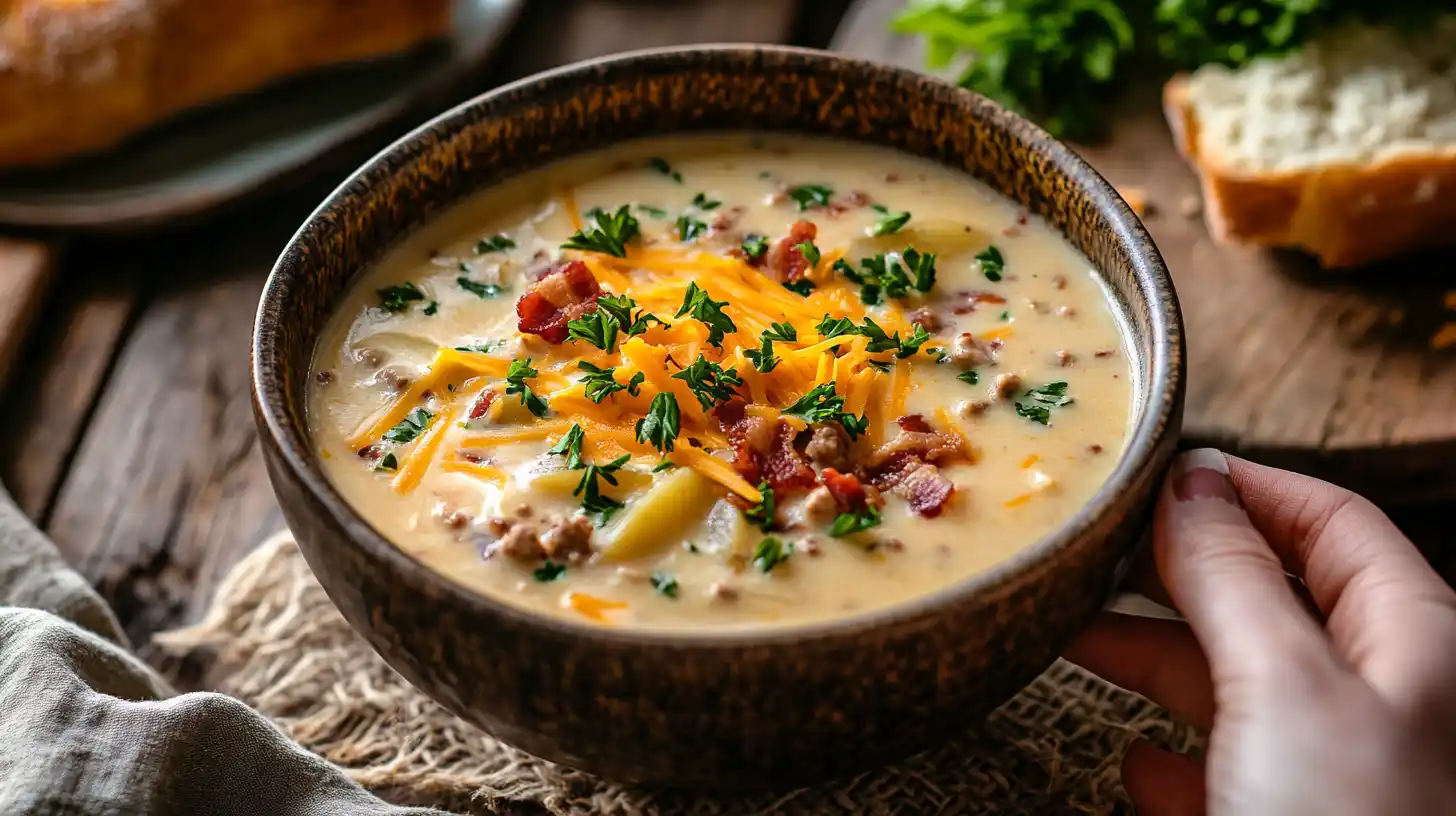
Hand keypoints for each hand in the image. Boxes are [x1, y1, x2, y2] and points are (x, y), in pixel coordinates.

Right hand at [1065, 449, 1455, 815]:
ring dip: (1154, 655)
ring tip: (1075, 630)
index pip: (1332, 521)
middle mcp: (1385, 699)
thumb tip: (1191, 484)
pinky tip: (1137, 757)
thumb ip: (1232, 577)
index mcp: (1415, 640)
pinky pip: (1225, 770)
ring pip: (1237, 685)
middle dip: (1178, 567)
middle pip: (1273, 599)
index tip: (1157, 472)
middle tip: (1099, 544)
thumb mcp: (1284, 686)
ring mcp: (1340, 770)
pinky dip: (1172, 757)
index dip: (1245, 487)